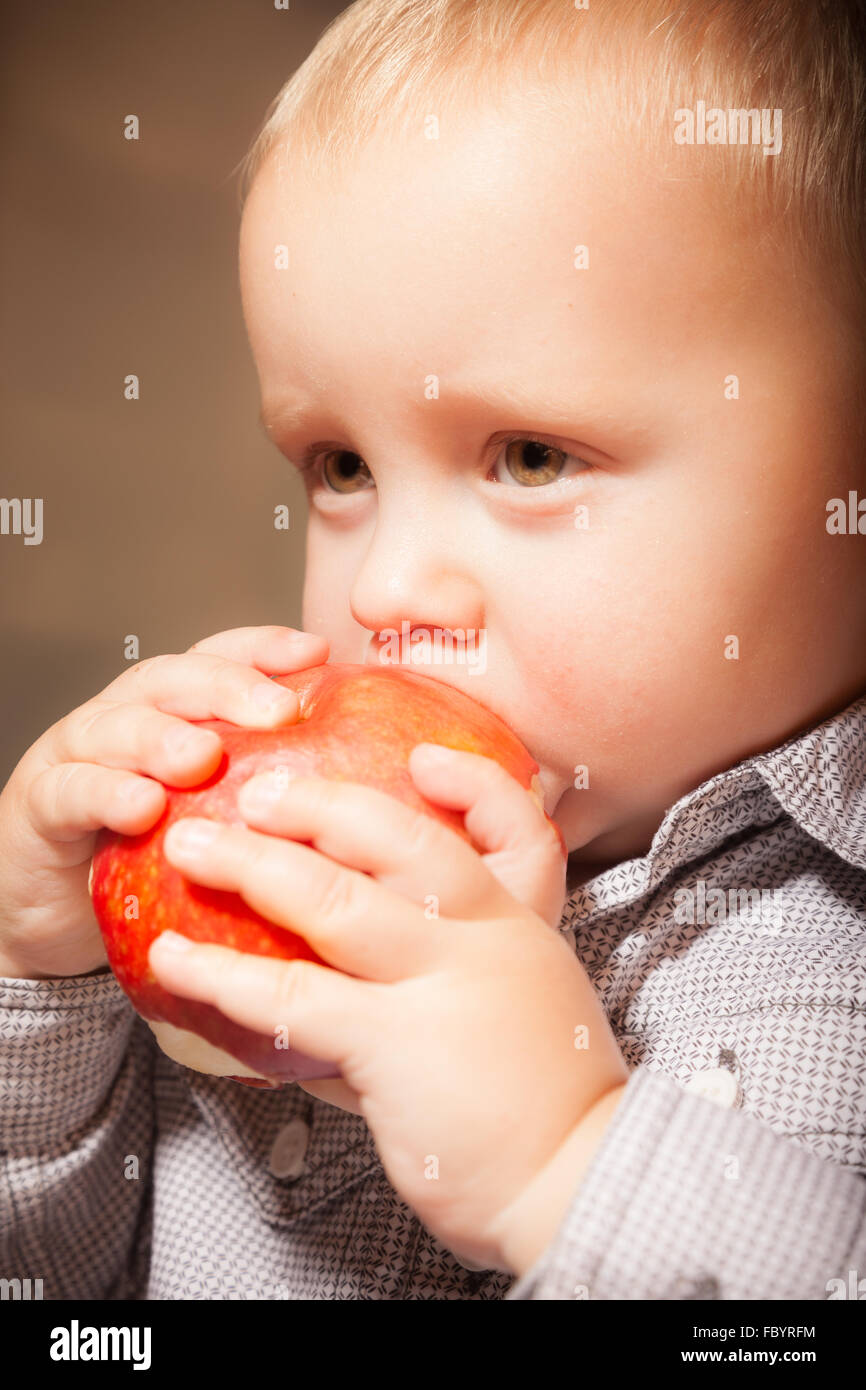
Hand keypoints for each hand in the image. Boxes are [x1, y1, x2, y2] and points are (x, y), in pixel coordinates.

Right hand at [0, 625, 327, 978]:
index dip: (264, 648)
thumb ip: (265, 790)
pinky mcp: (38, 805)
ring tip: (203, 758)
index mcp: (174, 711)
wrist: (51, 911)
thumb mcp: (213, 817)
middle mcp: (125, 717)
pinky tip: (141, 807)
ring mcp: (77, 755)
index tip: (317, 650)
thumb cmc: (144, 860)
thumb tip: (360, 791)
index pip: (219, 657)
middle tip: (277, 711)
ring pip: (118, 726)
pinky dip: (105, 793)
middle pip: (174, 679)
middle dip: (227, 688)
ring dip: (163, 738)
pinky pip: (70, 791)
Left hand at [148, 745, 627, 1270]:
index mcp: (523, 925)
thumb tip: (338, 982)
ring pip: (335, 902)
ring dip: (251, 867)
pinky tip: (178, 962)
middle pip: (404, 842)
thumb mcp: (516, 1011)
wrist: (575, 1182)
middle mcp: (486, 939)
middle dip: (321, 806)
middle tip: (259, 791)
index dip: (471, 784)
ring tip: (192, 847)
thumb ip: (439, 981)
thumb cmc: (539, 1105)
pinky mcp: (395, 1043)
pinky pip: (293, 997)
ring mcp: (441, 985)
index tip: (423, 760)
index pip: (517, 828)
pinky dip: (224, 977)